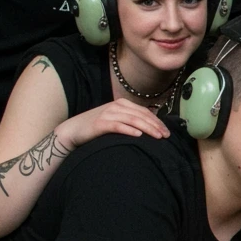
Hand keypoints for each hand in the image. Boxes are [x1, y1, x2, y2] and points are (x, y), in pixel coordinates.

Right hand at [56, 98, 170, 148]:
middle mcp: (116, 106)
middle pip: (141, 116)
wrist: (73, 130)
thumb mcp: (115, 119)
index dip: (157, 121)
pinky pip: (118, 126)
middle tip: (166, 136)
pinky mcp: (101, 123)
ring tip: (157, 137)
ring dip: (148, 128)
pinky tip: (139, 136)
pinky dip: (130, 130)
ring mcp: (108, 113)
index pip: (144, 112)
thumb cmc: (96, 127)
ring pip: (133, 120)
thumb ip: (129, 119)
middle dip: (156, 126)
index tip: (167, 132)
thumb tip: (148, 127)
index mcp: (122, 103)